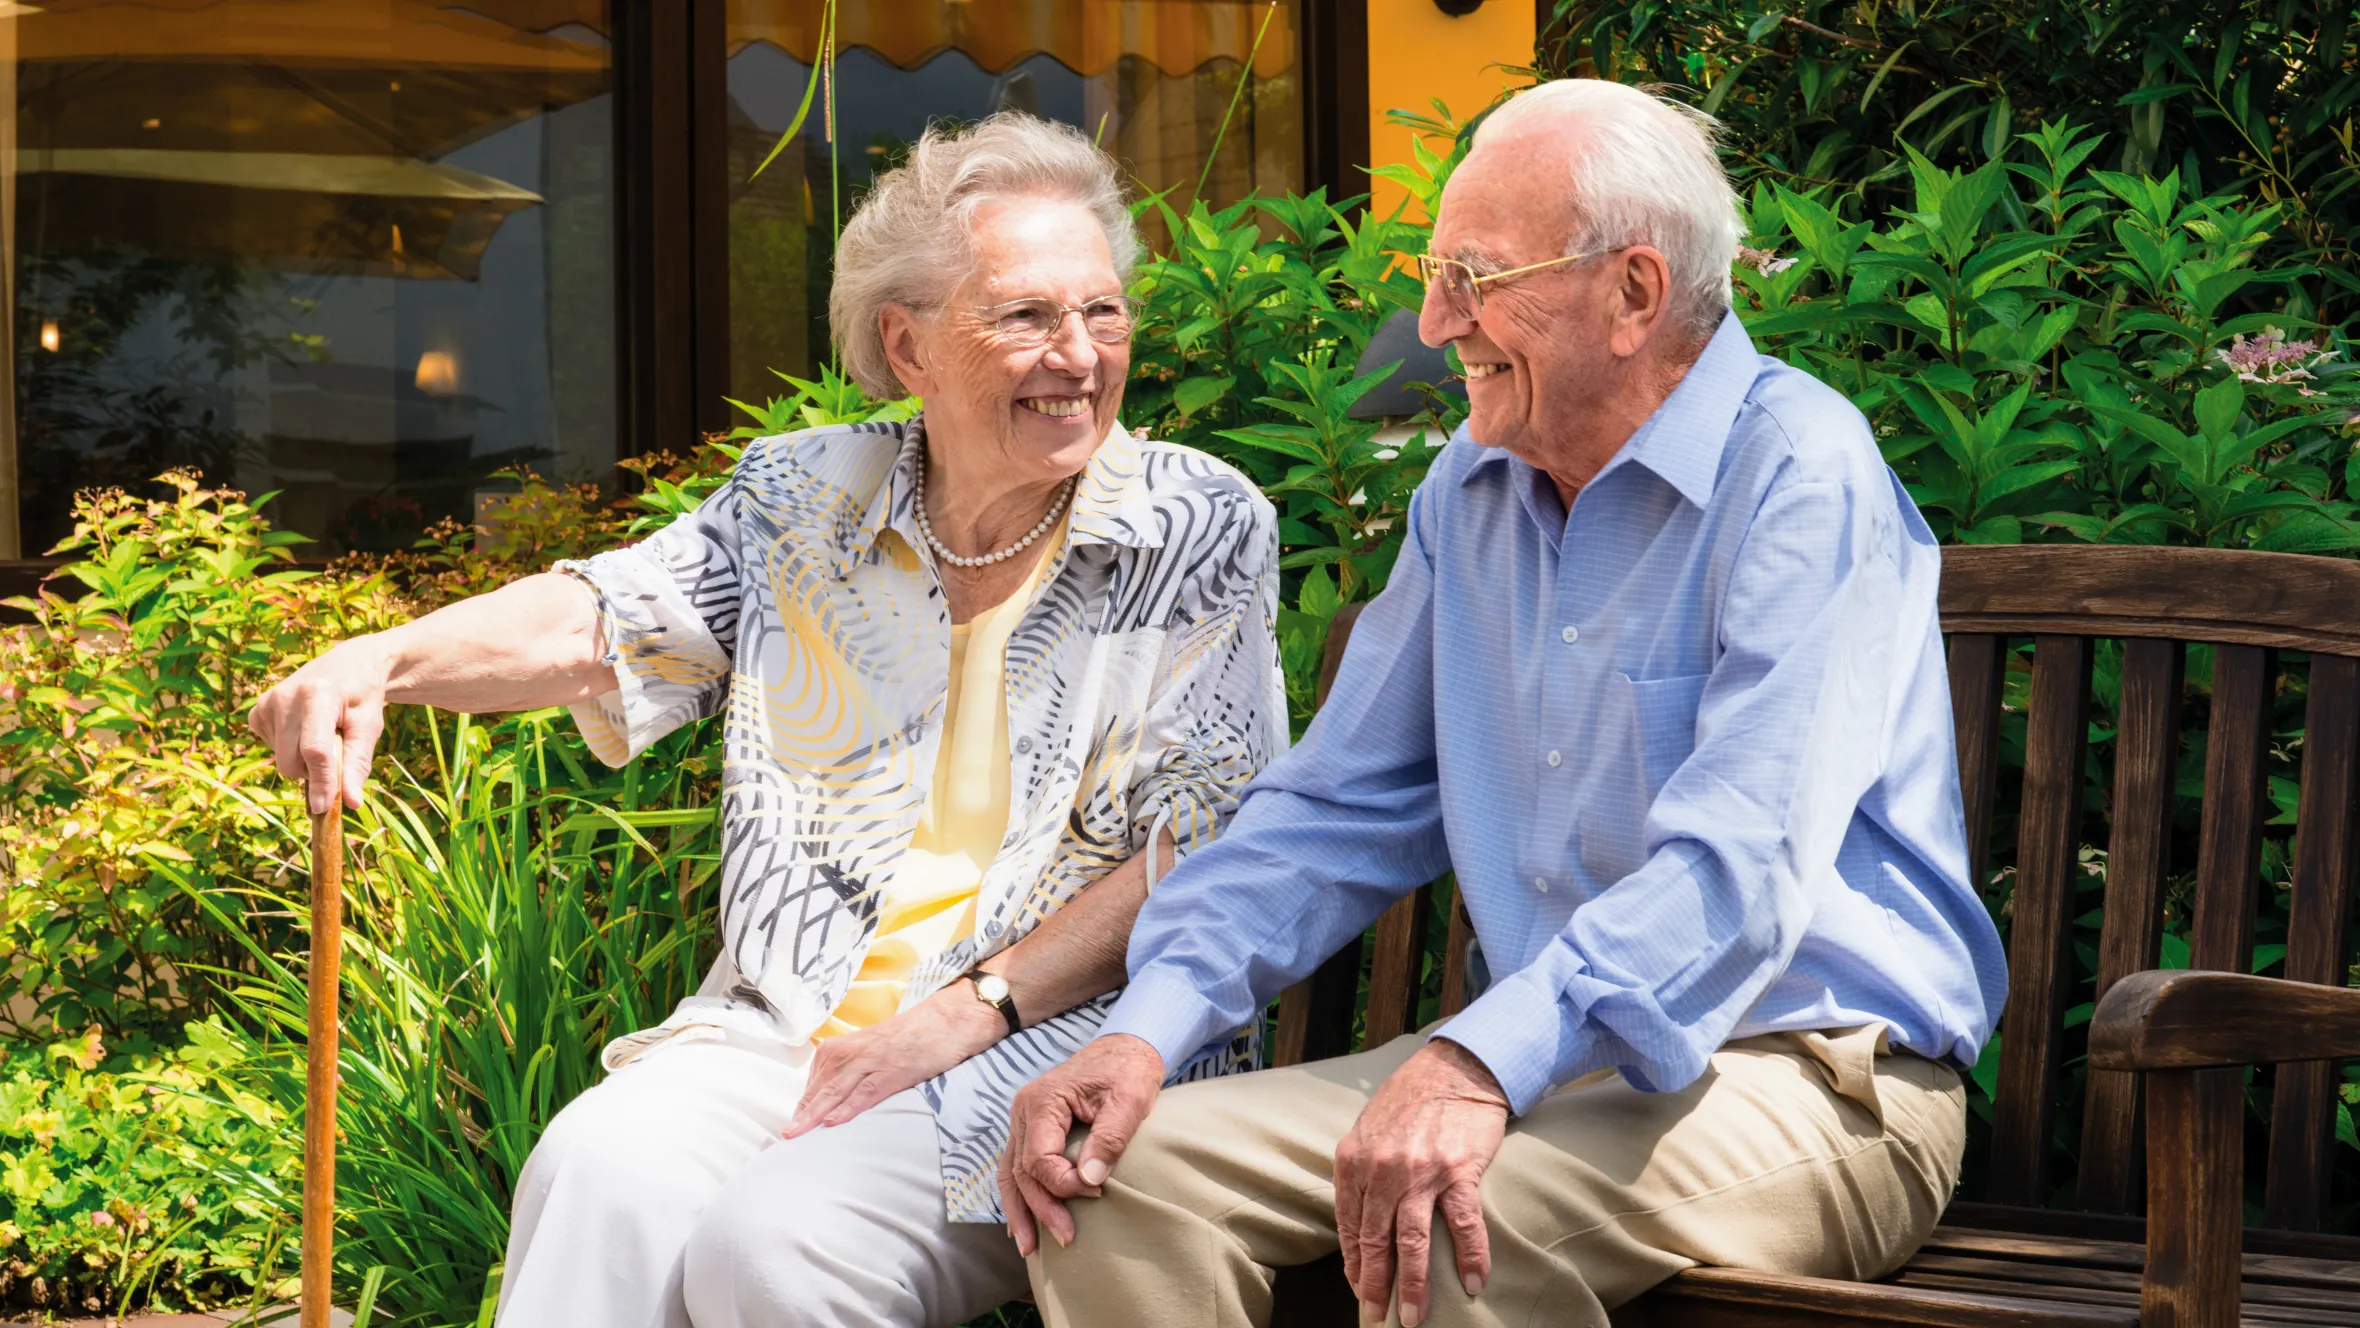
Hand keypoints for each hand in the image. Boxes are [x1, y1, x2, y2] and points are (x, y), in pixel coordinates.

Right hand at [248, 636, 393, 813]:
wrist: (348, 666)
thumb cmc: (362, 699)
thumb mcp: (369, 728)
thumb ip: (357, 764)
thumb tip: (349, 803)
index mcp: (317, 695)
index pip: (314, 750)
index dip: (320, 781)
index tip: (324, 808)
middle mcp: (285, 696)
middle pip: (291, 762)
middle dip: (314, 771)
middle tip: (337, 753)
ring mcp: (266, 702)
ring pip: (281, 759)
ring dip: (303, 759)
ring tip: (322, 733)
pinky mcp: (257, 710)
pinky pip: (271, 749)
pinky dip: (290, 748)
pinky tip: (304, 728)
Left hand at [784, 979, 1005, 1137]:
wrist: (946, 1019)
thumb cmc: (911, 1038)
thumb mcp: (873, 1051)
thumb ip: (851, 1070)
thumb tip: (833, 1100)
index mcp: (843, 1047)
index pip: (815, 1082)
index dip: (803, 1106)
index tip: (789, 1128)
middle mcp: (852, 1052)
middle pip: (820, 1088)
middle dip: (802, 1114)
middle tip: (785, 1137)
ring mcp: (872, 1061)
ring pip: (836, 1090)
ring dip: (815, 1113)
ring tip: (797, 1134)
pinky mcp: (894, 1070)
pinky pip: (866, 1092)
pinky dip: (849, 1107)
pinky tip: (834, 1121)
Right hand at [998, 1033, 1163, 1255]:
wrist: (1124, 1049)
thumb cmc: (1128, 1071)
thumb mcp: (1129, 1100)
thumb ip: (1110, 1138)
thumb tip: (1089, 1180)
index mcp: (1044, 1101)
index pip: (1039, 1158)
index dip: (1063, 1184)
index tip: (1097, 1194)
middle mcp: (1023, 1111)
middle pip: (1022, 1171)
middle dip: (1041, 1209)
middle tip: (1066, 1238)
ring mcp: (1023, 1120)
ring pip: (1010, 1173)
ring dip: (1020, 1211)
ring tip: (1030, 1247)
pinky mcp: (1031, 1128)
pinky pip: (1016, 1166)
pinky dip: (1019, 1195)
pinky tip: (1022, 1222)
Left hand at [1334, 1038, 1509, 1327]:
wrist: (1456, 1067)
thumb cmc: (1411, 1097)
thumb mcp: (1369, 1129)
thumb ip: (1362, 1170)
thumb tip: (1361, 1216)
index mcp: (1354, 1161)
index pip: (1350, 1226)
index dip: (1354, 1263)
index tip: (1359, 1289)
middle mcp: (1381, 1170)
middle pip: (1375, 1242)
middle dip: (1375, 1287)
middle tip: (1377, 1317)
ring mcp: (1420, 1173)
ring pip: (1412, 1242)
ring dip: (1414, 1286)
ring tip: (1414, 1318)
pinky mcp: (1458, 1171)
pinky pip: (1464, 1225)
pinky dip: (1470, 1258)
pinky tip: (1474, 1284)